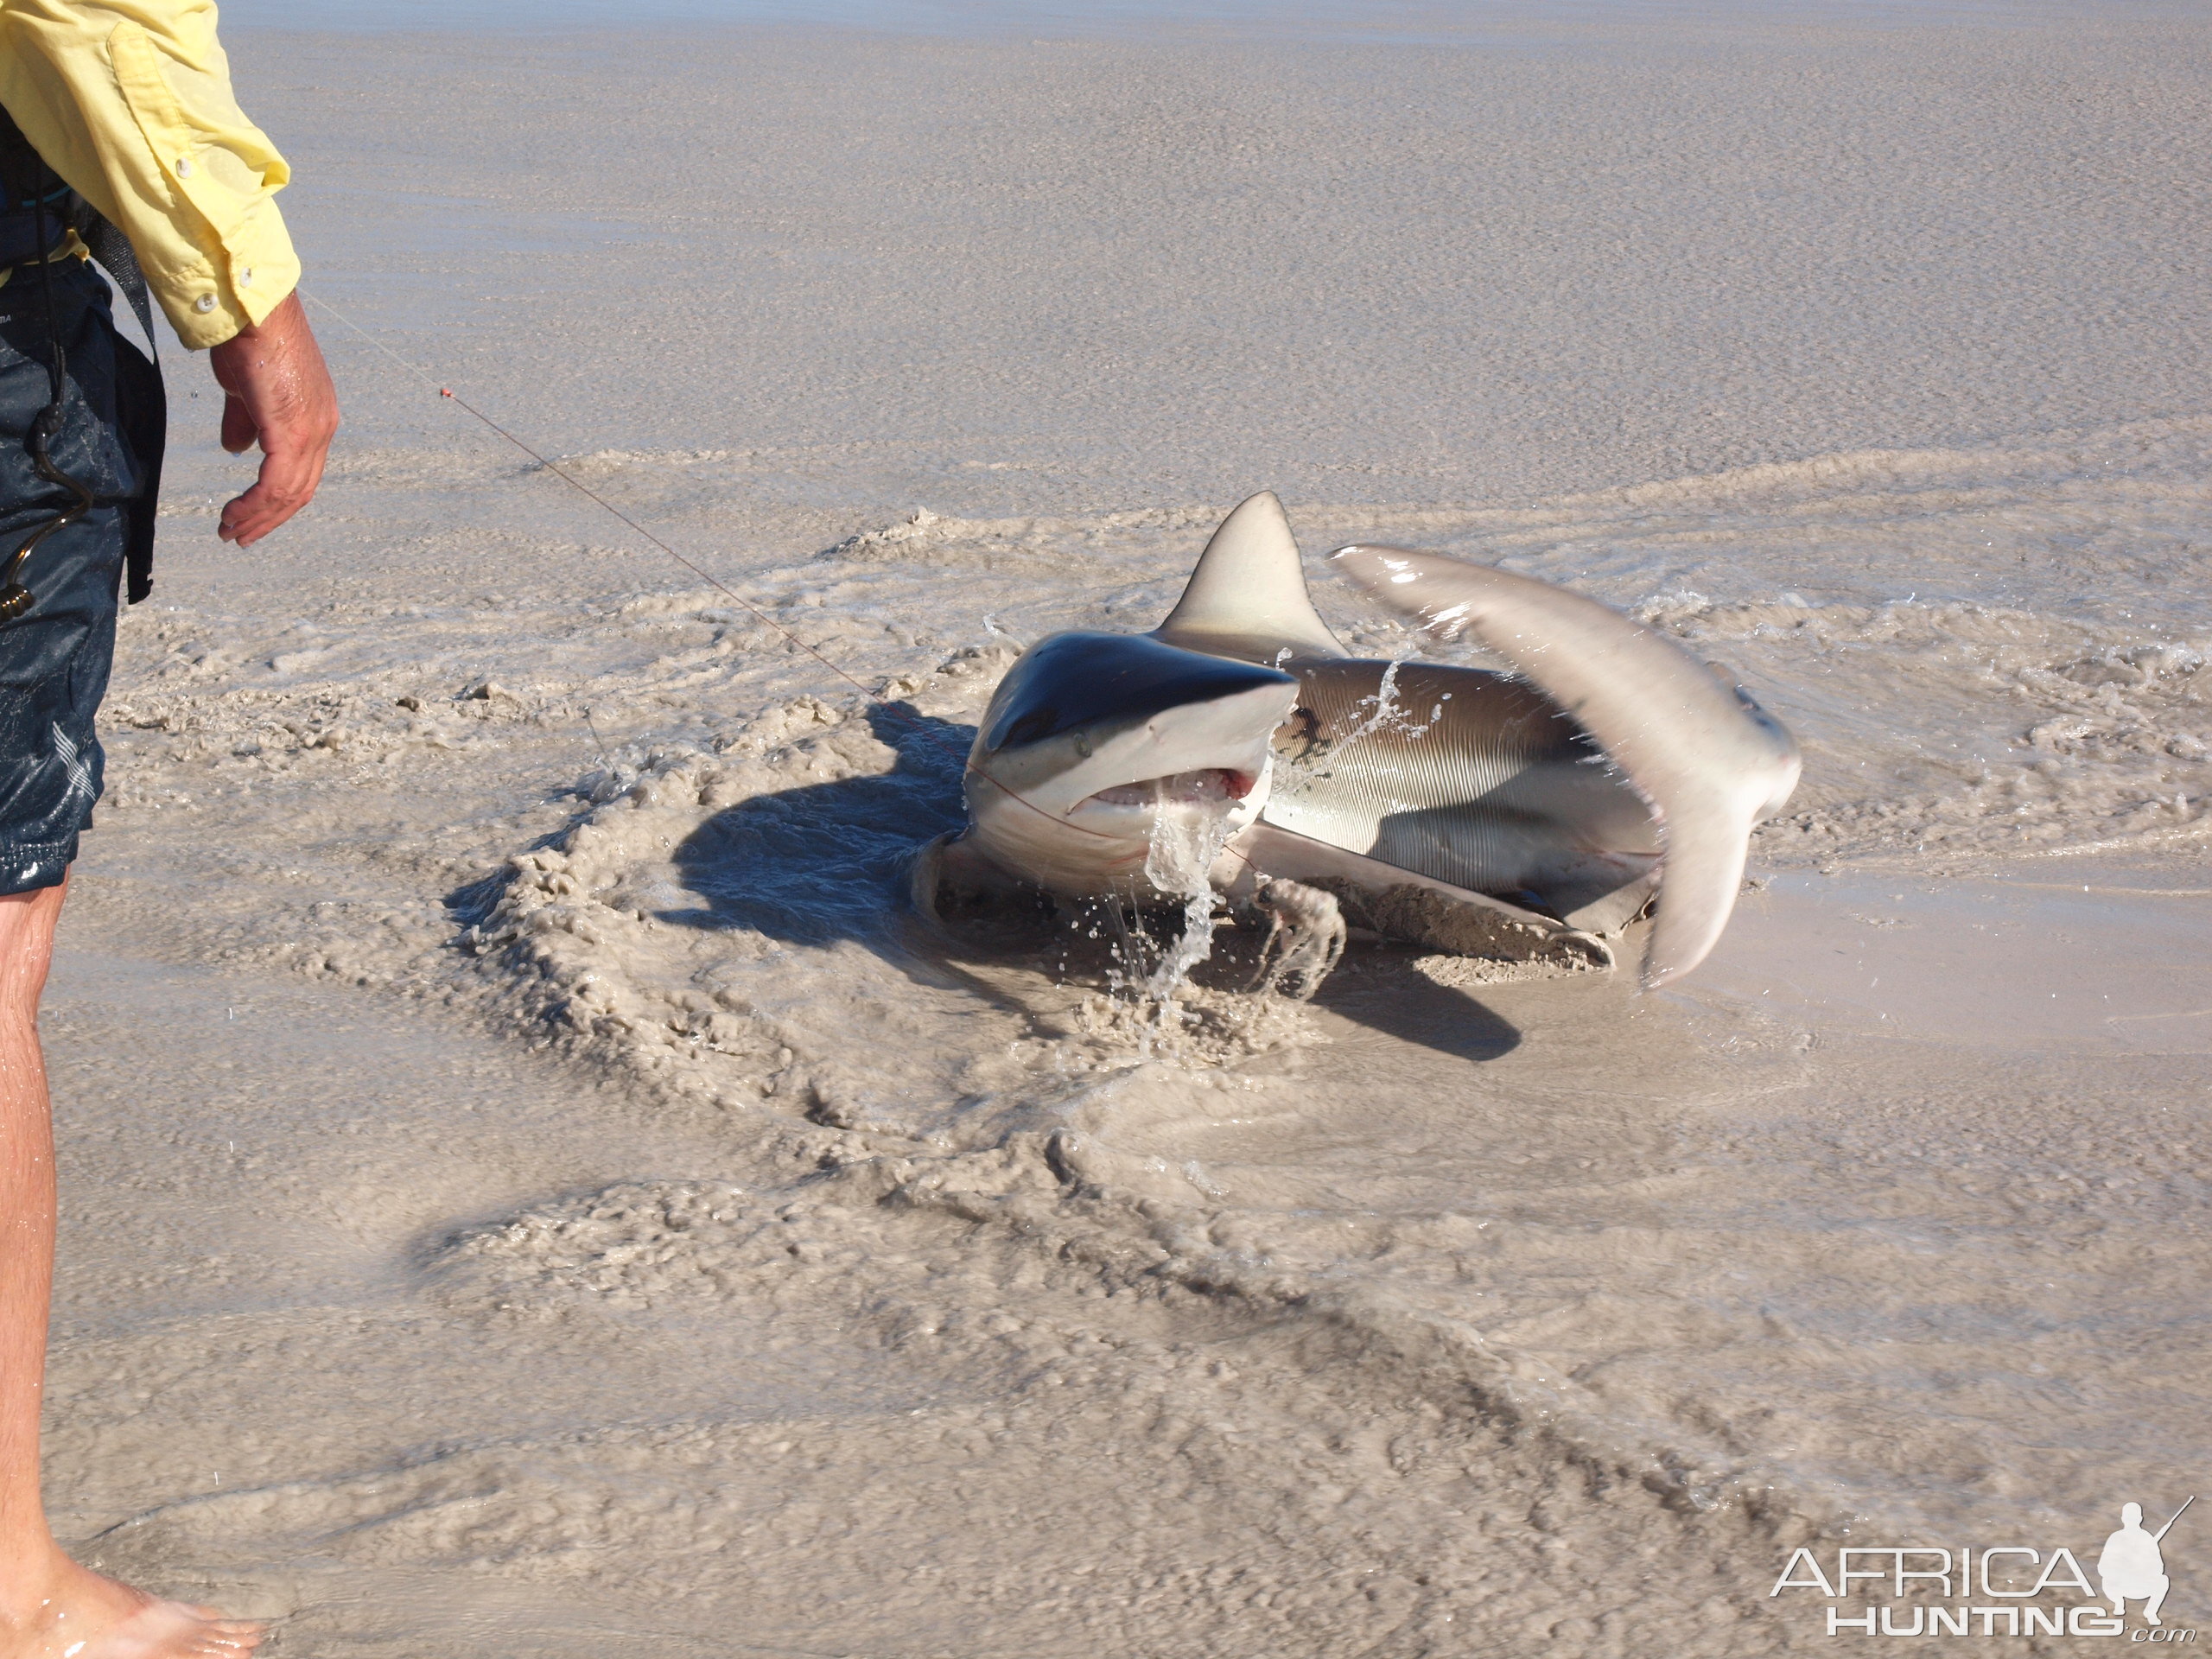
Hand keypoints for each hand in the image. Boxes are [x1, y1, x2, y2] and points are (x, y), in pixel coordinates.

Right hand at [207, 290, 338, 544]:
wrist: (251, 310)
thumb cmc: (248, 338)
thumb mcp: (246, 389)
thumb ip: (245, 421)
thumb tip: (236, 448)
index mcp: (318, 418)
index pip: (304, 472)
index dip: (277, 499)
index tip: (251, 515)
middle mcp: (323, 427)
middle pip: (301, 490)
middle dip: (269, 517)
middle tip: (240, 535)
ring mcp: (312, 430)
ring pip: (289, 492)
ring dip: (257, 517)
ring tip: (230, 531)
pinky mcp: (292, 431)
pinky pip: (275, 483)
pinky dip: (255, 505)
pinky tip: (233, 515)